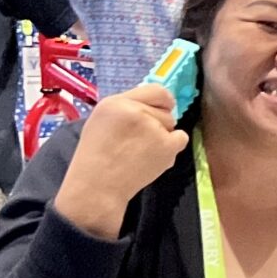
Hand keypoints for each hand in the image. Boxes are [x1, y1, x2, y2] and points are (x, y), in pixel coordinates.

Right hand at [56, 83, 187, 235]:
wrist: (96, 187)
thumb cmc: (95, 156)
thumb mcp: (101, 121)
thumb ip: (126, 108)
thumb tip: (155, 104)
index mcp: (114, 102)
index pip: (155, 90)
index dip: (160, 101)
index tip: (159, 110)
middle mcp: (134, 110)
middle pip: (165, 109)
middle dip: (157, 122)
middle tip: (137, 141)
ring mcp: (152, 127)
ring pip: (172, 124)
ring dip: (162, 136)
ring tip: (139, 151)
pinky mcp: (165, 145)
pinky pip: (181, 138)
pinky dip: (173, 147)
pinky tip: (154, 156)